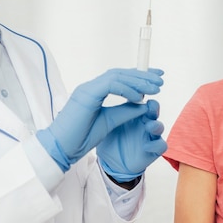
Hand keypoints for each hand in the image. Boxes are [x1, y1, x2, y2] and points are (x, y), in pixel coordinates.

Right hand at [36, 68, 163, 171]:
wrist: (61, 148)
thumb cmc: (81, 138)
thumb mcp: (110, 122)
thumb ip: (125, 112)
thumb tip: (144, 105)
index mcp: (95, 92)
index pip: (120, 78)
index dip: (138, 76)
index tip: (156, 79)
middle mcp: (91, 87)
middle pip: (120, 73)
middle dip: (142, 75)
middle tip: (160, 79)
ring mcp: (87, 89)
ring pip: (117, 76)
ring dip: (138, 81)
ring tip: (155, 88)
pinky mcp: (86, 94)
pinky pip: (111, 85)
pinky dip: (127, 89)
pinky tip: (139, 97)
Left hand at [97, 99, 166, 181]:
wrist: (110, 162)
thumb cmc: (110, 139)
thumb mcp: (108, 124)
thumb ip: (115, 111)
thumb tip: (115, 92)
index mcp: (134, 112)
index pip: (141, 99)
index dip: (140, 95)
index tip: (136, 91)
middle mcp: (145, 121)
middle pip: (154, 110)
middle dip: (153, 107)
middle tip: (150, 104)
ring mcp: (150, 135)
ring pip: (159, 126)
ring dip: (156, 125)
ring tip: (149, 126)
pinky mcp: (154, 150)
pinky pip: (161, 146)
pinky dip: (156, 145)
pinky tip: (146, 146)